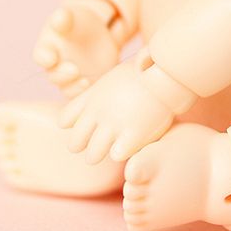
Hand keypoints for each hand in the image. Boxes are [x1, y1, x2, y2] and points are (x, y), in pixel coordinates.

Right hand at [32, 2, 118, 97]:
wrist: (94, 33)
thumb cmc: (76, 23)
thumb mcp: (72, 16)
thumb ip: (64, 18)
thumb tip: (61, 16)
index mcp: (48, 48)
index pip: (41, 55)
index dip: (44, 58)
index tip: (50, 57)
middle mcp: (56, 67)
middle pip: (54, 76)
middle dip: (62, 75)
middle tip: (74, 69)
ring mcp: (70, 78)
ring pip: (67, 88)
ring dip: (74, 87)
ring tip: (85, 81)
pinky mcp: (84, 84)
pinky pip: (82, 94)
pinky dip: (86, 92)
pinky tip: (93, 85)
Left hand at [58, 60, 174, 163]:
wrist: (166, 74)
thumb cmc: (140, 75)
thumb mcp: (108, 80)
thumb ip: (89, 98)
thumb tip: (75, 116)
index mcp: (92, 98)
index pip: (64, 121)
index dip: (75, 126)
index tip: (89, 125)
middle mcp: (98, 113)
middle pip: (74, 144)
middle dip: (85, 146)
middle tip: (101, 142)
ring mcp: (114, 125)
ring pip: (92, 156)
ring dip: (103, 153)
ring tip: (117, 145)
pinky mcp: (132, 136)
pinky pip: (116, 156)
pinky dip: (123, 153)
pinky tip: (132, 144)